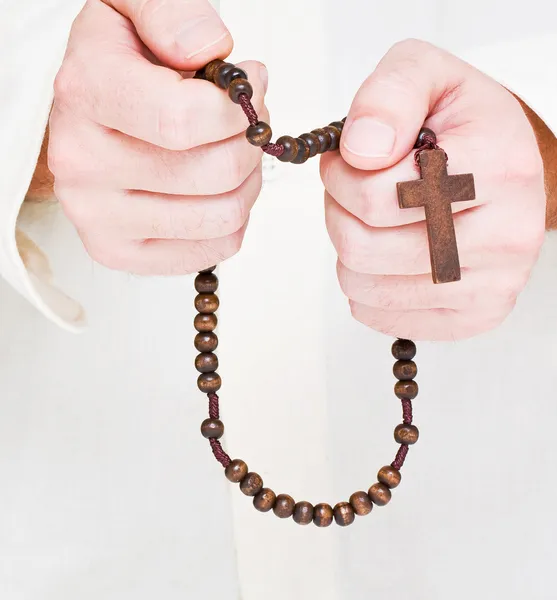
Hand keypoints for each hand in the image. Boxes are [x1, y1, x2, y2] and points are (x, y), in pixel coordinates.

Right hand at [49, 0, 267, 274]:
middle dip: (249, 144)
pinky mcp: (119, 251)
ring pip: (221, 216)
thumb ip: (170, 12)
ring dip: (246, 183)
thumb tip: (206, 51)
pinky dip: (233, 221)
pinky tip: (217, 192)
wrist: (86, 115)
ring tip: (231, 156)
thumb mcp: (134, 6)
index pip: (185, 120)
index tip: (248, 90)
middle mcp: (82, 164)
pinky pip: (212, 250)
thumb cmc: (118, 65)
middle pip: (214, 174)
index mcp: (85, 93)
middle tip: (244, 125)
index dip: (238, 109)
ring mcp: (98, 216)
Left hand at [321, 39, 545, 340]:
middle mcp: (506, 236)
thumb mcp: (428, 75)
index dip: (340, 177)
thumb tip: (359, 153)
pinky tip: (387, 254)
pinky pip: (382, 317)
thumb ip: (389, 95)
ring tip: (372, 220)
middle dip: (338, 213)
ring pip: (365, 287)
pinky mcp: (476, 316)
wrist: (508, 169)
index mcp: (497, 169)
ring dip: (349, 250)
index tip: (345, 161)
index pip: (378, 198)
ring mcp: (493, 285)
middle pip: (363, 248)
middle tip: (351, 191)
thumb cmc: (465, 125)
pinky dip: (366, 286)